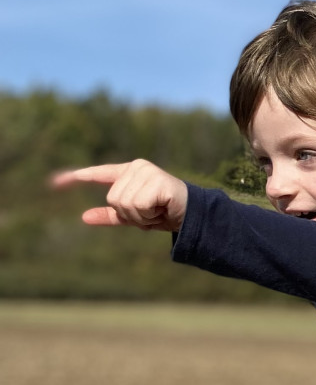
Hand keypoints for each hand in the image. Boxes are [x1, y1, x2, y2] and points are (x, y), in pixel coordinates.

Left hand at [51, 159, 188, 231]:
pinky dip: (149, 213)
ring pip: (124, 203)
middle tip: (150, 211)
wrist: (192, 214)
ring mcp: (147, 172)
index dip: (75, 178)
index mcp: (129, 172)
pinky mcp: (157, 180)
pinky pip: (138, 204)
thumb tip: (83, 217)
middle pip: (113, 198)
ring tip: (157, 209)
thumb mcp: (133, 216)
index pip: (98, 173)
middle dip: (130, 213)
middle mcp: (137, 167)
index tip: (54, 183)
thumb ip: (110, 215)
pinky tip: (162, 208)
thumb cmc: (163, 212)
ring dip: (140, 215)